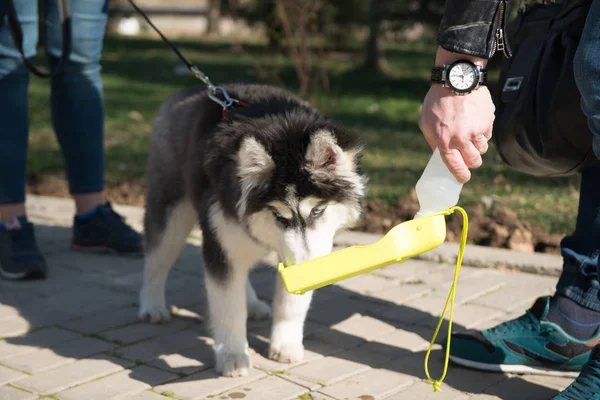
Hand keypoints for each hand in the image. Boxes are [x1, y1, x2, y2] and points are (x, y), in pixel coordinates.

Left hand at [418, 48, 494, 182]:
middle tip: (469, 159)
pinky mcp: (488, 121)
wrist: (456, 79)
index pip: (455, 166)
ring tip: (469, 135)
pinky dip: (483, 132)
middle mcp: (462, 138)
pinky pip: (488, 134)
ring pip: (482, 148)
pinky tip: (474, 121)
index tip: (463, 179)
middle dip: (472, 163)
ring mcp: (477, 130)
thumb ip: (432, 140)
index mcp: (445, 141)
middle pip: (474, 161)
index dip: (461, 176)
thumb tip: (438, 154)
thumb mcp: (425, 122)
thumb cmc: (436, 101)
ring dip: (477, 146)